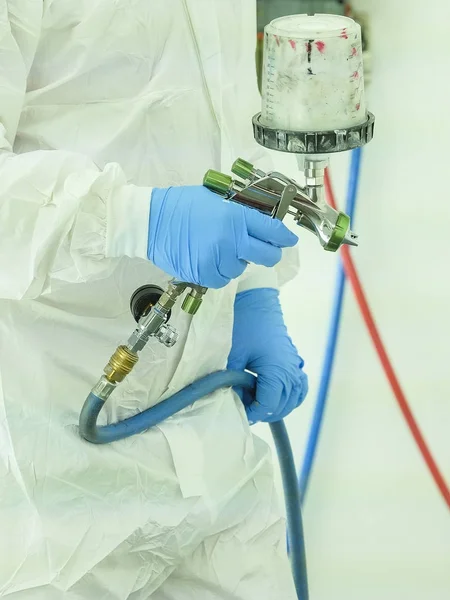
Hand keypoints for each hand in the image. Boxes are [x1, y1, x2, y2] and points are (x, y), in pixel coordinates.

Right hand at [147, 186, 297, 287]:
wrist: (152, 222)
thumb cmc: (182, 205)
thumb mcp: (215, 198)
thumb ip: (239, 210)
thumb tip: (261, 220)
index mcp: (236, 217)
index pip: (272, 230)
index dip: (284, 237)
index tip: (288, 240)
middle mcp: (231, 240)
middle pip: (267, 255)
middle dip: (270, 253)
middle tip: (265, 250)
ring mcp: (217, 259)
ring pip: (242, 269)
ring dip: (237, 262)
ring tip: (221, 250)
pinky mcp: (204, 274)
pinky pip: (223, 279)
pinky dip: (220, 272)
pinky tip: (210, 260)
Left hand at [227, 288, 307, 422]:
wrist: (255, 299)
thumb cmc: (244, 324)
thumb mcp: (233, 354)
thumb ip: (232, 382)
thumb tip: (231, 400)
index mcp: (277, 372)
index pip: (268, 405)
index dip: (253, 412)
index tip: (238, 411)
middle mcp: (290, 371)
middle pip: (282, 405)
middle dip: (263, 411)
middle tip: (244, 407)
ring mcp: (294, 366)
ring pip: (293, 399)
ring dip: (277, 406)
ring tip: (257, 403)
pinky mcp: (293, 360)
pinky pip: (299, 386)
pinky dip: (290, 395)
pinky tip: (276, 395)